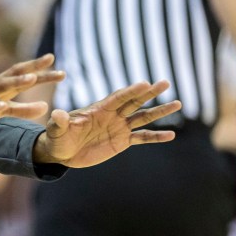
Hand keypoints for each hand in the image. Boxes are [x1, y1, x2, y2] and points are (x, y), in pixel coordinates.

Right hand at [0, 55, 65, 125]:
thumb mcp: (0, 109)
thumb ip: (21, 108)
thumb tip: (44, 107)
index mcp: (2, 86)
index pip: (23, 74)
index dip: (40, 69)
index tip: (59, 65)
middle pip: (19, 75)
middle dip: (39, 73)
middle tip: (60, 71)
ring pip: (2, 85)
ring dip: (17, 81)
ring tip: (32, 78)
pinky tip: (2, 105)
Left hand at [32, 80, 179, 167]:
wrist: (62, 153)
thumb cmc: (57, 138)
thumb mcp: (57, 130)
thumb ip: (60, 122)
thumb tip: (58, 114)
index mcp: (98, 109)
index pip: (117, 98)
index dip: (131, 91)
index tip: (145, 83)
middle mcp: (112, 115)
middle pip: (134, 102)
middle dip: (150, 93)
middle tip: (166, 82)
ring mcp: (119, 127)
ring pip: (143, 117)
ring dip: (159, 111)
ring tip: (178, 103)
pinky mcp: (122, 141)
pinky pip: (142, 138)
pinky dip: (155, 137)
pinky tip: (171, 135)